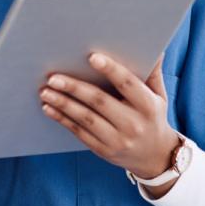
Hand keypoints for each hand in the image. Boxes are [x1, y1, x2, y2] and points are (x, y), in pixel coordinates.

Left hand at [39, 54, 179, 189]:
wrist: (154, 157)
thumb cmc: (152, 117)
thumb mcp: (159, 95)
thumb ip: (153, 73)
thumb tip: (154, 49)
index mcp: (147, 106)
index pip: (127, 84)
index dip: (110, 69)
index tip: (92, 57)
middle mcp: (133, 124)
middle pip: (99, 101)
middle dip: (74, 88)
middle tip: (53, 77)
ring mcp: (117, 139)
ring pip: (85, 118)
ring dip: (63, 104)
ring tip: (46, 92)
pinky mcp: (103, 150)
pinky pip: (79, 132)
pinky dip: (62, 119)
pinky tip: (48, 108)